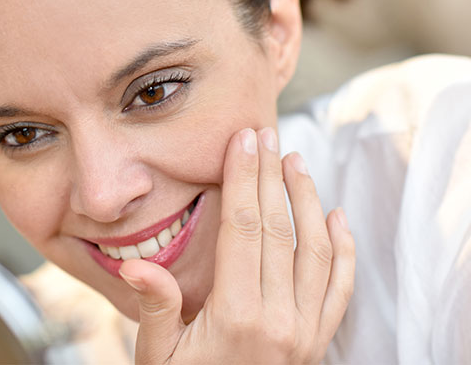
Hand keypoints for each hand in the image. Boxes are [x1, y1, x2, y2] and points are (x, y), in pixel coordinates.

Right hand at [119, 127, 355, 363]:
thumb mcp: (158, 358)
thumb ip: (156, 309)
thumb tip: (136, 266)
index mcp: (238, 317)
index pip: (246, 229)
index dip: (244, 179)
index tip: (242, 141)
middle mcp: (281, 321)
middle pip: (280, 229)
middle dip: (271, 176)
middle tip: (264, 136)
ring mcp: (306, 332)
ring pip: (315, 249)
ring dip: (307, 199)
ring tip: (295, 161)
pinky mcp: (318, 341)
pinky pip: (340, 287)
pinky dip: (342, 248)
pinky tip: (335, 216)